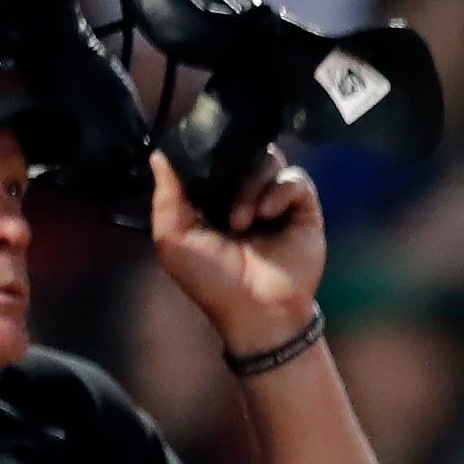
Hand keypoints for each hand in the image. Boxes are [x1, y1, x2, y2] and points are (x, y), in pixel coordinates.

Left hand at [150, 150, 323, 352]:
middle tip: (223, 206)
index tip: (200, 162)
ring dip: (253, 185)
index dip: (207, 155)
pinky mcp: (304, 211)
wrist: (256, 311)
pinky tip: (267, 215)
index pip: (214, 158)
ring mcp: (276, 202)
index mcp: (214, 199)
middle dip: (232, 170)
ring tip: (244, 220)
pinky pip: (296, 180)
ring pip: (269, 160)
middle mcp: (246, 195)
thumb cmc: (212, 282)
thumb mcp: (173, 239)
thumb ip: (165, 196)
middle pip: (243, 152)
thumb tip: (159, 154)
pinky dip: (280, 191)